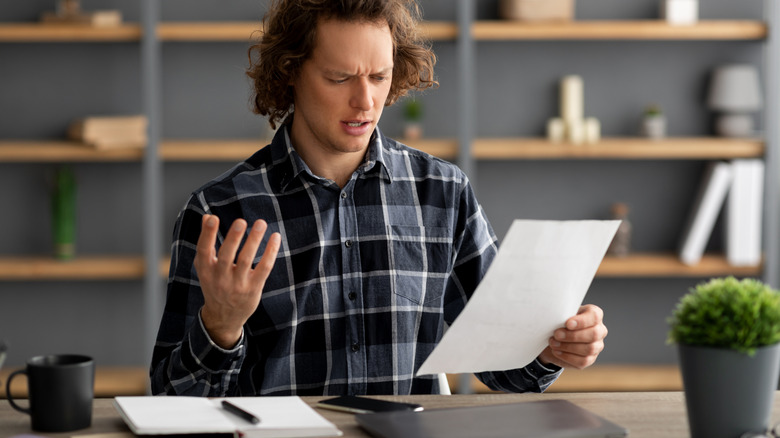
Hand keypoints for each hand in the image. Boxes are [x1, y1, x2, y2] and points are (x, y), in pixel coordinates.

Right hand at [194, 214, 280, 348]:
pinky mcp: (253, 288)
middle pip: (226, 256)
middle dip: (233, 238)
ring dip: (254, 241)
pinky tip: (275, 237)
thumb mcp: (205, 266)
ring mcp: (237, 284)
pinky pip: (264, 268)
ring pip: (246, 260)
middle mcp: (220, 277)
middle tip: (241, 221)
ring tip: (261, 223)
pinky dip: (270, 252)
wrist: (223, 316)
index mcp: (206, 269)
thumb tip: (208, 216)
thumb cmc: (215, 283)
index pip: (203, 250)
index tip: (212, 218)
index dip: (206, 235)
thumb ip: (206, 241)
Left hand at [538, 304, 606, 369]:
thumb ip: (563, 315)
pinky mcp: (590, 359)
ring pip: (589, 349)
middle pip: (594, 334)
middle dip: (573, 335)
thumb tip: (556, 319)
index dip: (582, 321)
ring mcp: (597, 346)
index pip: (595, 316)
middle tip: (557, 335)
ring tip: (553, 343)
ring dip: (568, 347)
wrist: (555, 337)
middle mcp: (600, 330)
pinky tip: (557, 351)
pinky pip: (583, 361)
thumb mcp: (561, 314)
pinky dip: (567, 357)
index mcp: (594, 314)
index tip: (567, 324)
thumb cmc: (561, 321)